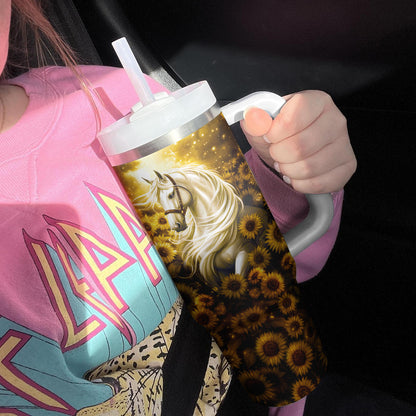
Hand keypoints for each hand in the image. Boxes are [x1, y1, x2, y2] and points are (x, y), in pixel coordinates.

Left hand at [241, 90, 356, 193]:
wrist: (292, 152)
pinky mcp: (347, 167)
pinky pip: (318, 183)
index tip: (268, 137)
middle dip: (279, 154)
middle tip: (275, 153)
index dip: (274, 132)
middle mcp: (336, 120)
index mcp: (317, 101)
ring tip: (285, 164)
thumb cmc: (281, 135)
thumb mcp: (263, 125)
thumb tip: (253, 118)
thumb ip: (255, 120)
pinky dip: (300, 184)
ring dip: (288, 170)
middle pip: (300, 146)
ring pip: (309, 167)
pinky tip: (296, 176)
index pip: (294, 116)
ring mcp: (344, 144)